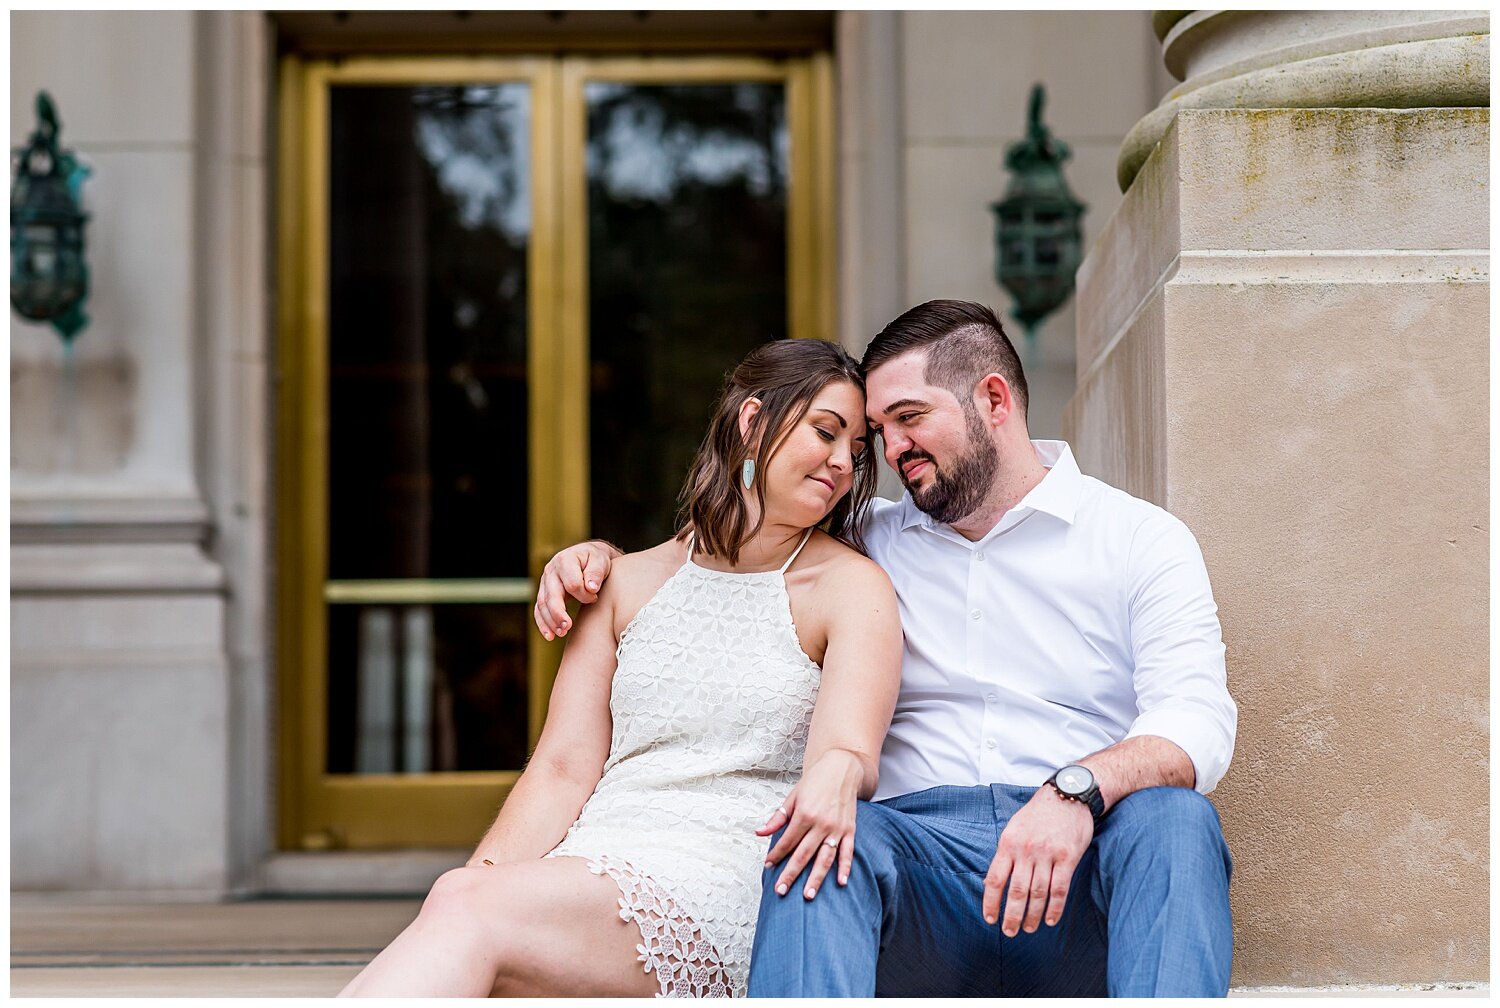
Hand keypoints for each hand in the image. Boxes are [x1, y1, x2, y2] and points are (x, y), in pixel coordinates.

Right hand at [533, 541, 617, 639]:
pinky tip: (550, 636)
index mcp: (565, 560)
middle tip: (568, 627)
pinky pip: (539, 610)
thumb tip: (591, 588)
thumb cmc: (595, 559)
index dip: (584, 595)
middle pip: (551, 595)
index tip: (595, 598)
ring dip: (550, 621)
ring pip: (542, 604)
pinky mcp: (544, 593)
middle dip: (558, 613)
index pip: (571, 584)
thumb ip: (596, 572)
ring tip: (561, 634)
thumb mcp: (600, 560)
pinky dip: (543, 624)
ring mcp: (545, 582)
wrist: (587, 556)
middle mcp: (551, 571)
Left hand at [756, 751, 862, 900]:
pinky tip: (841, 882)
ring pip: (825, 858)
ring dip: (816, 878)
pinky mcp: (850, 830)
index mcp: (804, 814)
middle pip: (803, 854)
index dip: (776, 855)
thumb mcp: (793, 797)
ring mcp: (837, 828)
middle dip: (791, 874)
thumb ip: (778, 817)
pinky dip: (845, 868)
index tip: (768, 866)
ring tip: (807, 895)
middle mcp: (821, 823)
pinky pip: (847, 852)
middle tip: (781, 890)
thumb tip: (760, 833)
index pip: (787, 841)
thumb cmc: (816, 782)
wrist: (842, 769)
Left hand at [983, 784, 1093, 935]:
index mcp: (1008, 843)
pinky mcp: (1067, 857)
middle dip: (1012, 916)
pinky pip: (1059, 888)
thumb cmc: (1038, 814)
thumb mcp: (1014, 828)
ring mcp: (1047, 854)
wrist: (1067, 795)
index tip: (990, 919)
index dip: (991, 903)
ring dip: (1032, 915)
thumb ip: (1005, 854)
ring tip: (1029, 929)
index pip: (995, 880)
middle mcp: (1026, 850)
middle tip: (1010, 932)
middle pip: (1016, 891)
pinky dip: (1054, 908)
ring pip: (1037, 893)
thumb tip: (993, 883)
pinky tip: (1050, 920)